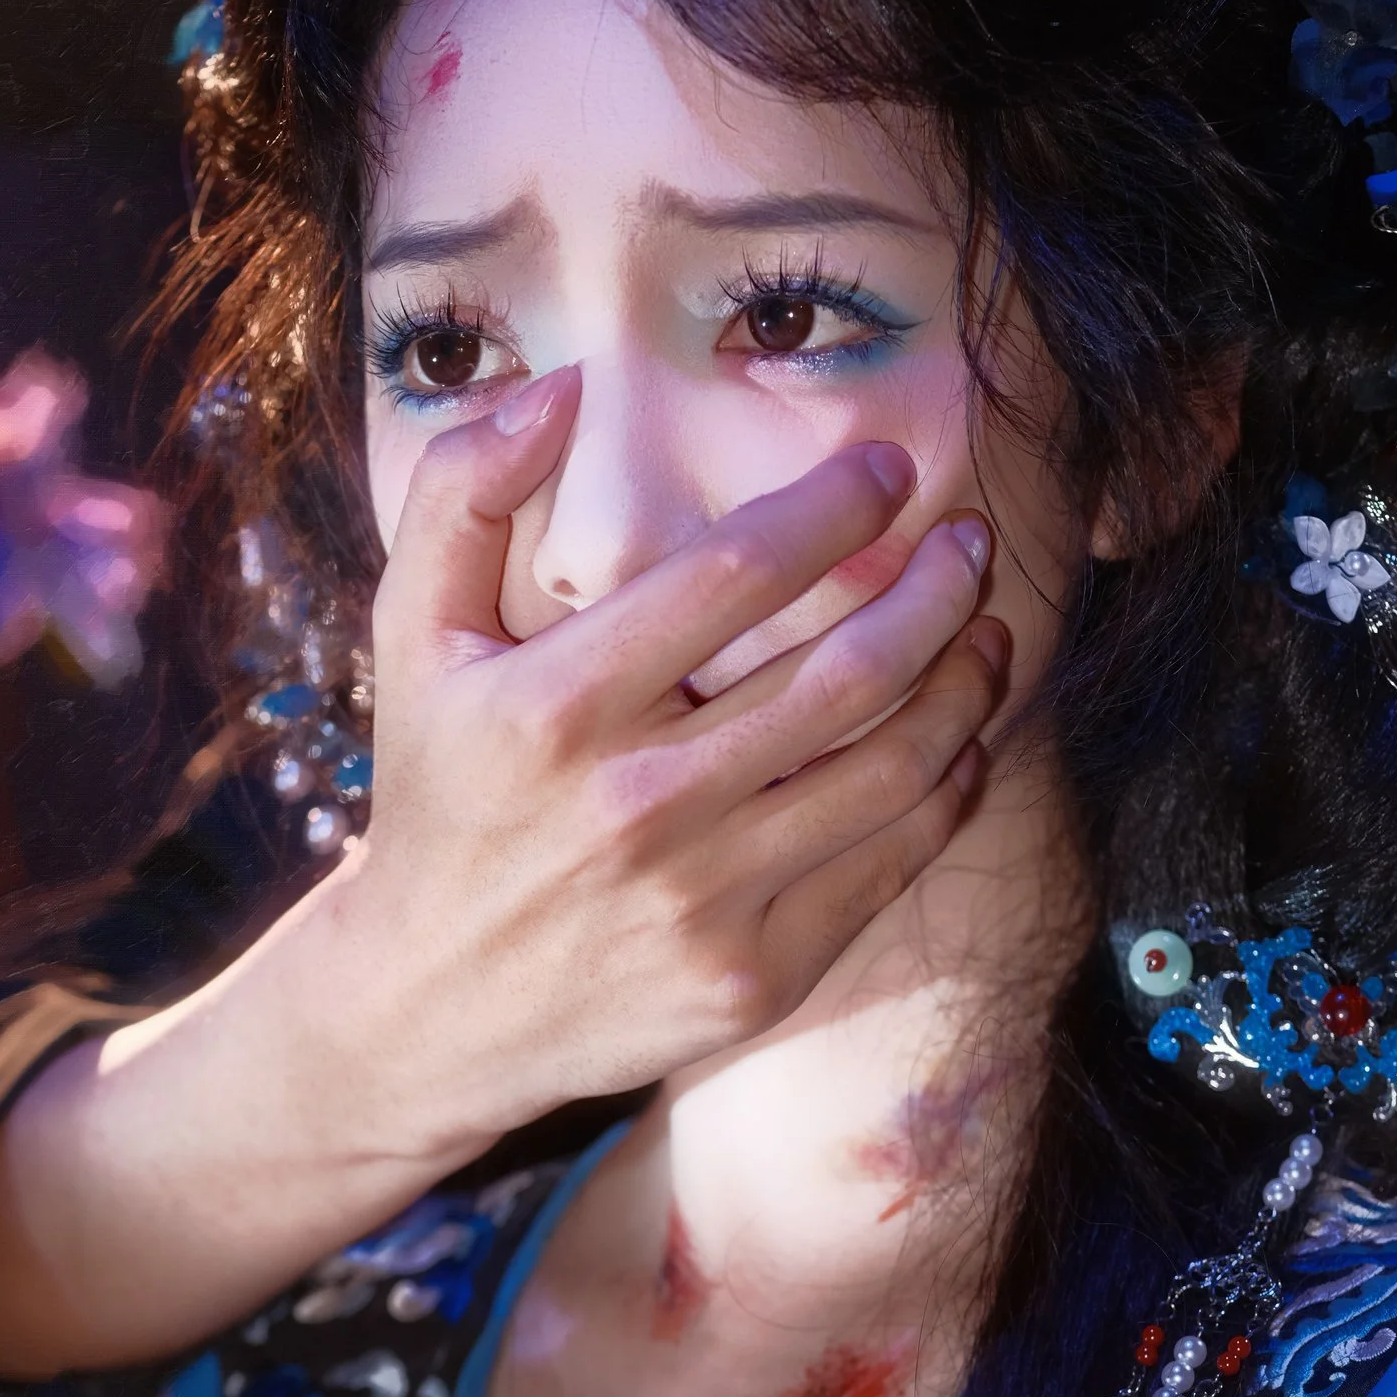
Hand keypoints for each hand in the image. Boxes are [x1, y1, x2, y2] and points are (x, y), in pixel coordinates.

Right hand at [319, 364, 1006, 1145]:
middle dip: (933, 589)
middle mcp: (636, 807)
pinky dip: (943, 789)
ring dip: (964, 685)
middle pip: (842, 672)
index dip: (832, 509)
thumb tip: (561, 389)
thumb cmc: (438, 798)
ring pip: (889, 769)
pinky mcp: (752, 978)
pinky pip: (887, 865)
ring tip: (986, 631)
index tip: (888, 470)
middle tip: (968, 545)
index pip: (734, 575)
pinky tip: (956, 740)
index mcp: (557, 709)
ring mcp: (703, 902)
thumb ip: (464, 493)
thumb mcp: (410, 637)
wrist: (428, 1007)